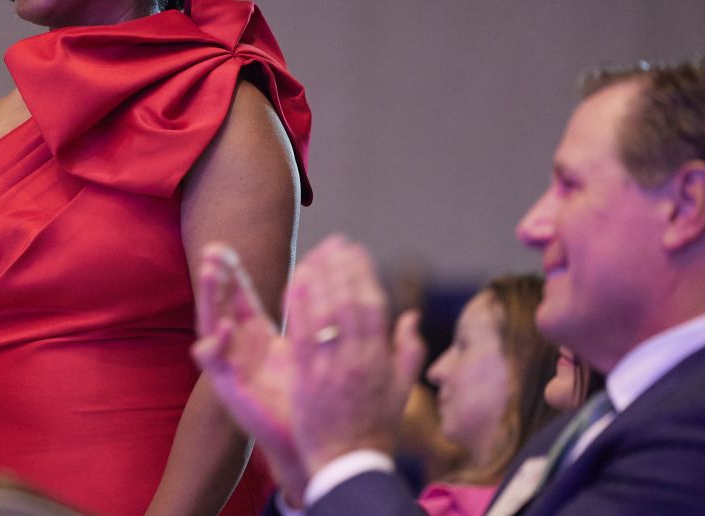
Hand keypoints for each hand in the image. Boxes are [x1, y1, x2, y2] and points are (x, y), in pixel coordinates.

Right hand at [191, 243, 305, 497]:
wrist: (305, 437)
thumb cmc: (305, 394)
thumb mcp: (306, 344)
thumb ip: (307, 312)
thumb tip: (317, 274)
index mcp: (255, 334)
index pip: (238, 295)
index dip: (231, 271)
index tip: (223, 246)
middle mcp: (237, 346)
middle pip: (221, 304)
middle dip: (216, 277)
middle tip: (212, 251)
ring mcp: (229, 365)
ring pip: (210, 325)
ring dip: (210, 299)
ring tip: (211, 273)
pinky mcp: (226, 386)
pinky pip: (214, 362)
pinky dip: (216, 344)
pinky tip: (226, 326)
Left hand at [285, 235, 424, 478]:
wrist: (348, 462)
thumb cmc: (376, 427)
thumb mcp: (402, 389)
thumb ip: (409, 349)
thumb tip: (410, 315)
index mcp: (381, 358)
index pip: (373, 304)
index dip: (363, 273)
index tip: (355, 250)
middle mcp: (357, 357)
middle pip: (348, 301)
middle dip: (341, 267)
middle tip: (333, 242)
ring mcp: (330, 366)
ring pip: (324, 312)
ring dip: (318, 278)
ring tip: (314, 254)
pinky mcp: (306, 376)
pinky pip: (301, 333)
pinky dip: (298, 305)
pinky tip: (293, 282)